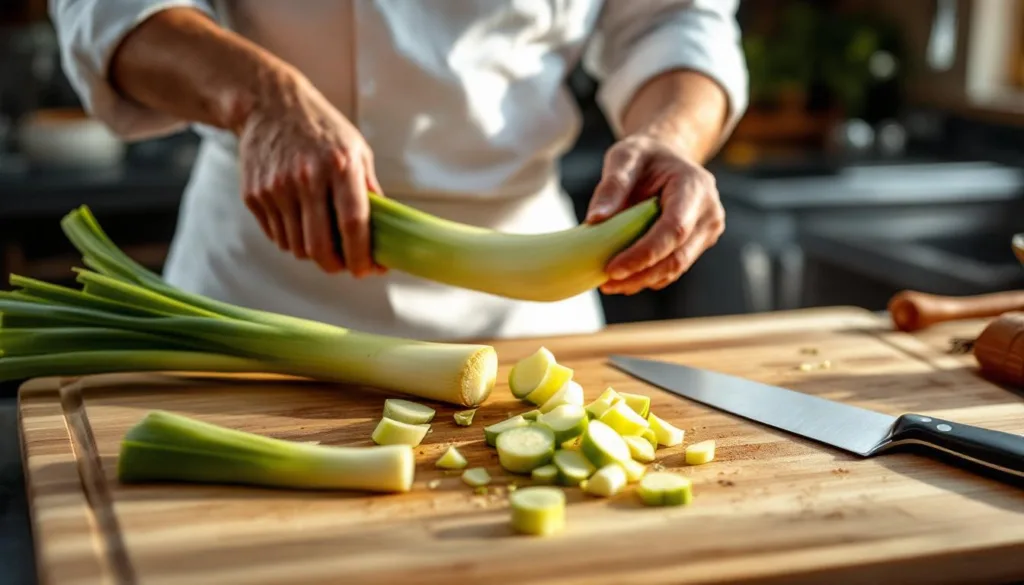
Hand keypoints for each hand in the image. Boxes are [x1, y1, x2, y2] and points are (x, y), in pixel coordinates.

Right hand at [237, 69, 384, 276]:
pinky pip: (277, 237)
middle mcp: (306, 178)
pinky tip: (301, 223)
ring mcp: (276, 188)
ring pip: (297, 247)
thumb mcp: (357, 149)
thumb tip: (386, 232)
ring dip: (314, 254)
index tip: (369, 269)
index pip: (353, 225)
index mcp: (340, 166)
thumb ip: (370, 191)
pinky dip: (292, 241)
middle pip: (320, 246)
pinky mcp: (254, 196)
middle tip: (347, 266)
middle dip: (337, 266)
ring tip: (324, 239)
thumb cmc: (321, 129)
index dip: (362, 256)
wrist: (269, 105)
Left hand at [584, 134, 724, 294]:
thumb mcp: (624, 157)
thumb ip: (612, 185)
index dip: (644, 253)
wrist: (668, 158)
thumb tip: (594, 220)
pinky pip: (673, 268)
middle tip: (604, 283)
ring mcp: (708, 231)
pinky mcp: (699, 244)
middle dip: (640, 274)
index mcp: (695, 187)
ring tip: (608, 283)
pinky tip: (623, 277)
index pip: (674, 229)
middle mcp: (709, 212)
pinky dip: (648, 276)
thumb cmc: (645, 156)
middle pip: (676, 257)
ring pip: (675, 268)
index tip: (613, 268)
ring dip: (641, 280)